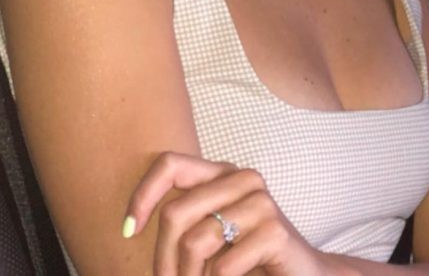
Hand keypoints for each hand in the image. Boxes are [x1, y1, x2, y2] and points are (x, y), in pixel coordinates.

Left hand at [123, 151, 330, 275]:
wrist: (302, 275)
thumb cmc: (246, 257)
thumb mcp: (210, 233)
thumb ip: (183, 219)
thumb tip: (127, 227)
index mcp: (222, 172)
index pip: (170, 163)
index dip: (142, 194)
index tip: (127, 231)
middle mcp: (242, 178)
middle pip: (175, 212)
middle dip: (162, 260)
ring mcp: (261, 202)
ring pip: (195, 242)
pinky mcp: (274, 231)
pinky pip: (223, 267)